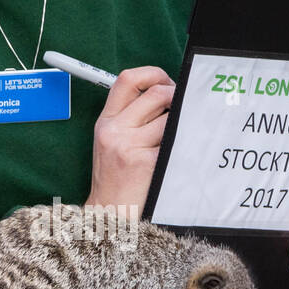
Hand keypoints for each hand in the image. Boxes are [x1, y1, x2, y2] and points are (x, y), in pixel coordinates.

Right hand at [85, 65, 175, 216]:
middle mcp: (115, 130)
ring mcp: (130, 146)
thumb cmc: (116, 179)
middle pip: (157, 93)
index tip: (165, 82)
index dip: (152, 74)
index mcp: (106, 121)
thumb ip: (131, 117)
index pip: (127, 80)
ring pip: (171, 118)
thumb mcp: (111, 142)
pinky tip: (176, 156)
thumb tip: (167, 93)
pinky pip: (176, 141)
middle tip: (182, 110)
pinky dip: (182, 145)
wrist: (110, 214)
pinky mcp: (148, 162)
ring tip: (175, 140)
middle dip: (176, 98)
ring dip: (180, 126)